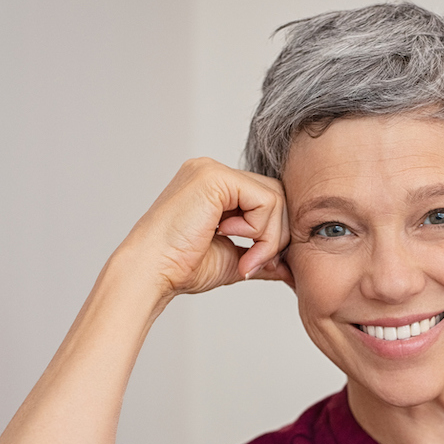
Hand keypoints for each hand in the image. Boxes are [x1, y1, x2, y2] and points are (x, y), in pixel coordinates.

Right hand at [119, 158, 291, 298]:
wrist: (152, 272)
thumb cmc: (182, 268)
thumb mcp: (234, 260)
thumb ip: (262, 256)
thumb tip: (291, 268)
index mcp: (216, 189)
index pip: (268, 200)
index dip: (273, 235)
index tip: (260, 265)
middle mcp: (213, 173)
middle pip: (277, 196)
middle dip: (276, 237)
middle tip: (254, 264)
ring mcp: (212, 171)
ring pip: (275, 197)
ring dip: (268, 237)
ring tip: (243, 258)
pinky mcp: (214, 177)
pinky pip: (265, 200)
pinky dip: (259, 229)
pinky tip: (232, 239)